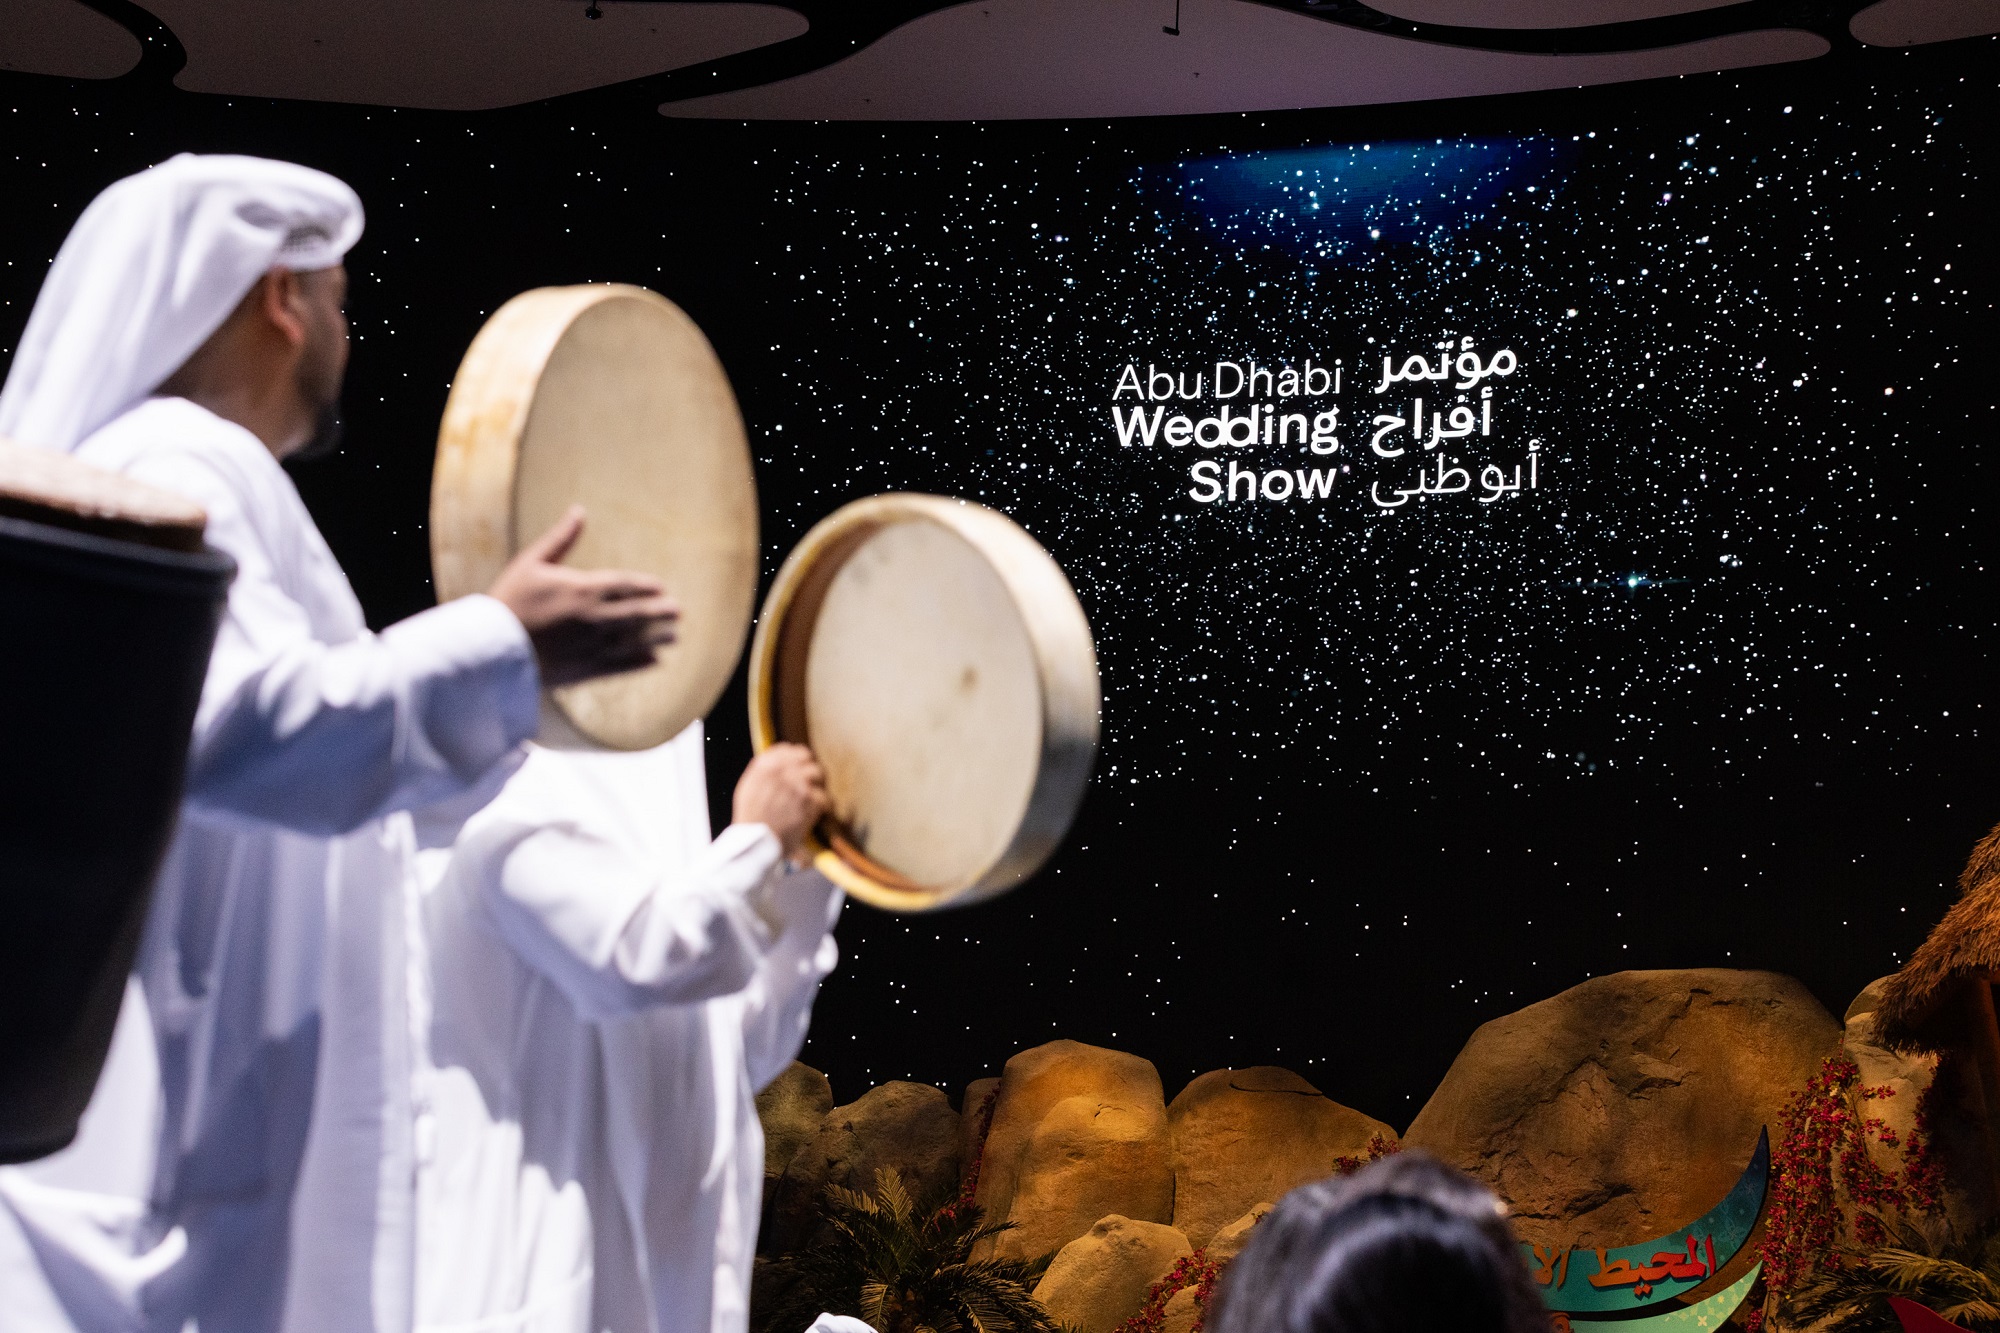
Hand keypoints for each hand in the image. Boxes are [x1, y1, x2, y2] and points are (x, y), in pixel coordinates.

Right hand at [487, 506, 678, 687]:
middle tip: (678, 611)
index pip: (626, 585)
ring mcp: (593, 645)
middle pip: (638, 613)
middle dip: (659, 612)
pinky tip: (655, 661)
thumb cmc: (508, 601)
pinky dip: (640, 663)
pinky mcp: (586, 669)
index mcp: (584, 589)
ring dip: (657, 638)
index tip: (661, 588)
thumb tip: (578, 510)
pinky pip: (622, 666)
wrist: (492, 649)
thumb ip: (560, 539)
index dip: (646, 587)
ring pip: (635, 641)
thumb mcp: (531, 562)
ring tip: (674, 636)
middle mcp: (595, 617)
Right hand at [733, 744, 827, 859]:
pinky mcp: (810, 800)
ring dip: (818, 784)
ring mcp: (798, 784)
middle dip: (809, 767)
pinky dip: (821, 806)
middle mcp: (782, 770)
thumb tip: (779, 760)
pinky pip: (824, 796)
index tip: (800, 764)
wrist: (756, 843)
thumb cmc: (750, 820)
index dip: (796, 757)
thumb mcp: (747, 789)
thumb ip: (763, 772)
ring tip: (814, 795)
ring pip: (818, 772)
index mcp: (764, 766)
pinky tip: (815, 812)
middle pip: (806, 756)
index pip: (787, 749)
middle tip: (811, 779)